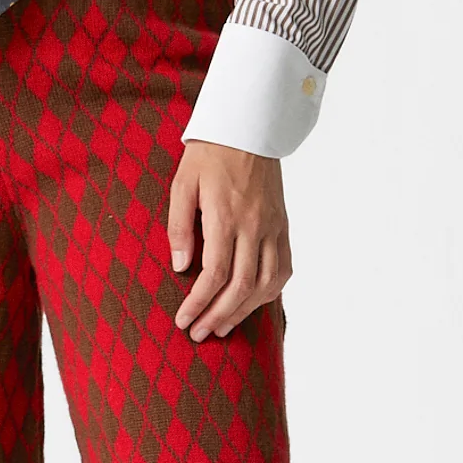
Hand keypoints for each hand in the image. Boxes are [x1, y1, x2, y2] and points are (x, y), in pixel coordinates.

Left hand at [165, 143, 291, 340]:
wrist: (249, 128)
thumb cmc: (209, 154)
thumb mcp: (182, 183)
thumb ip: (179, 225)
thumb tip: (181, 267)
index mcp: (225, 215)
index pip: (215, 273)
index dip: (199, 303)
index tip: (183, 320)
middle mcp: (254, 225)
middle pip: (241, 286)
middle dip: (218, 316)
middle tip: (198, 334)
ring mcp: (274, 227)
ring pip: (266, 283)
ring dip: (243, 311)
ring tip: (221, 327)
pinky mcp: (284, 226)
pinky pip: (283, 269)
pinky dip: (269, 293)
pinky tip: (251, 304)